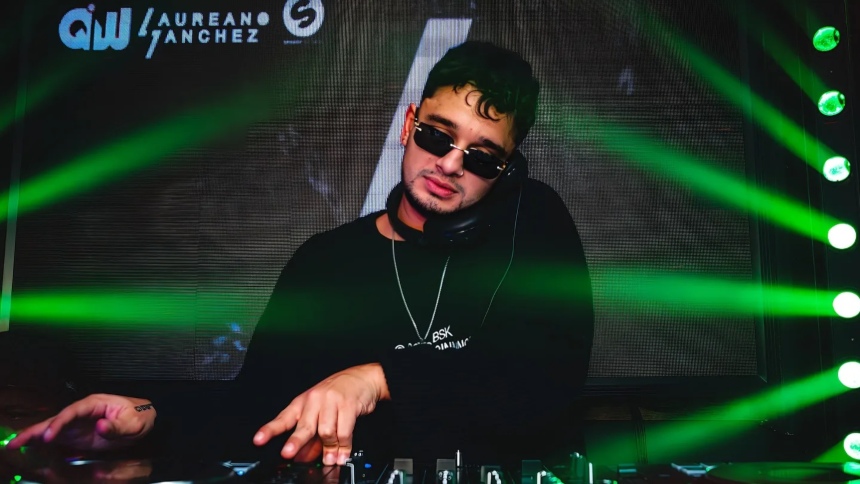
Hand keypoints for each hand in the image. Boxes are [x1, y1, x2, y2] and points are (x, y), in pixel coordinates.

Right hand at [5, 394, 155, 450]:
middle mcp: (83, 411)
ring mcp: (79, 423)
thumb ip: (117, 426)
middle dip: (39, 429)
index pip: (74, 411)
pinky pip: (58, 437)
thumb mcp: (133, 423)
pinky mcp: (78, 434)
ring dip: (35, 435)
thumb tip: (101, 426)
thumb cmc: (138, 417)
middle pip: (58, 418)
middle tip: (18, 440)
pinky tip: (29, 446)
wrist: (143, 420)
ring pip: (54, 427)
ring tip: (15, 443)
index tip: (49, 434)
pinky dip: (43, 442)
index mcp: (96, 403)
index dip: (60, 422)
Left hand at [253, 363, 389, 465]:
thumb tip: (304, 457)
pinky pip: (343, 431)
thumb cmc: (339, 394)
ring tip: (331, 459)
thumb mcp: (321, 412)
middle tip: (288, 454)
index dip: (270, 430)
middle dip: (295, 442)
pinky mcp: (348, 405)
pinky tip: (342, 454)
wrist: (362, 379)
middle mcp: (315, 400)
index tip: (258, 440)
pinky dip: (343, 446)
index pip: (283, 418)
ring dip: (329, 450)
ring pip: (326, 432)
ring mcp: (331, 401)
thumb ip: (312, 436)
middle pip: (304, 426)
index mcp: (303, 402)